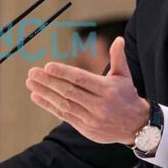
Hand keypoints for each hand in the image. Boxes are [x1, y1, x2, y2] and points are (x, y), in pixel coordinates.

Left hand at [26, 36, 150, 144]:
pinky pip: (64, 115)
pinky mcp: (85, 128)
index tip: (48, 66)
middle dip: (49, 81)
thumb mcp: (125, 76)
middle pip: (69, 91)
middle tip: (32, 72)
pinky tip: (37, 96)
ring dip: (45, 93)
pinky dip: (49, 106)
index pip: (81, 79)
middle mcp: (99, 105)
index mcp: (107, 89)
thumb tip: (118, 39)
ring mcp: (91, 118)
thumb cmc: (127, 96)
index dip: (63, 72)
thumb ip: (118, 58)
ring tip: (31, 83)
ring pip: (64, 104)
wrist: (136, 126)